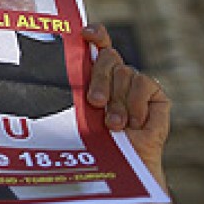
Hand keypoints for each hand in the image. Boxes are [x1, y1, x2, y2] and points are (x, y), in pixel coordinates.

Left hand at [82, 24, 170, 188]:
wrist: (122, 169)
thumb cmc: (93, 144)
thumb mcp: (76, 115)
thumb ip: (71, 93)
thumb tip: (47, 78)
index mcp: (95, 75)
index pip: (98, 43)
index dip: (96, 34)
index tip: (85, 34)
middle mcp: (117, 75)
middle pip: (108, 57)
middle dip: (99, 78)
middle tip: (94, 103)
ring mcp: (137, 84)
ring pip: (125, 72)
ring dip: (118, 101)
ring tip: (114, 126)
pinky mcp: (156, 95)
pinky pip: (145, 84)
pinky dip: (136, 104)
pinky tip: (134, 123)